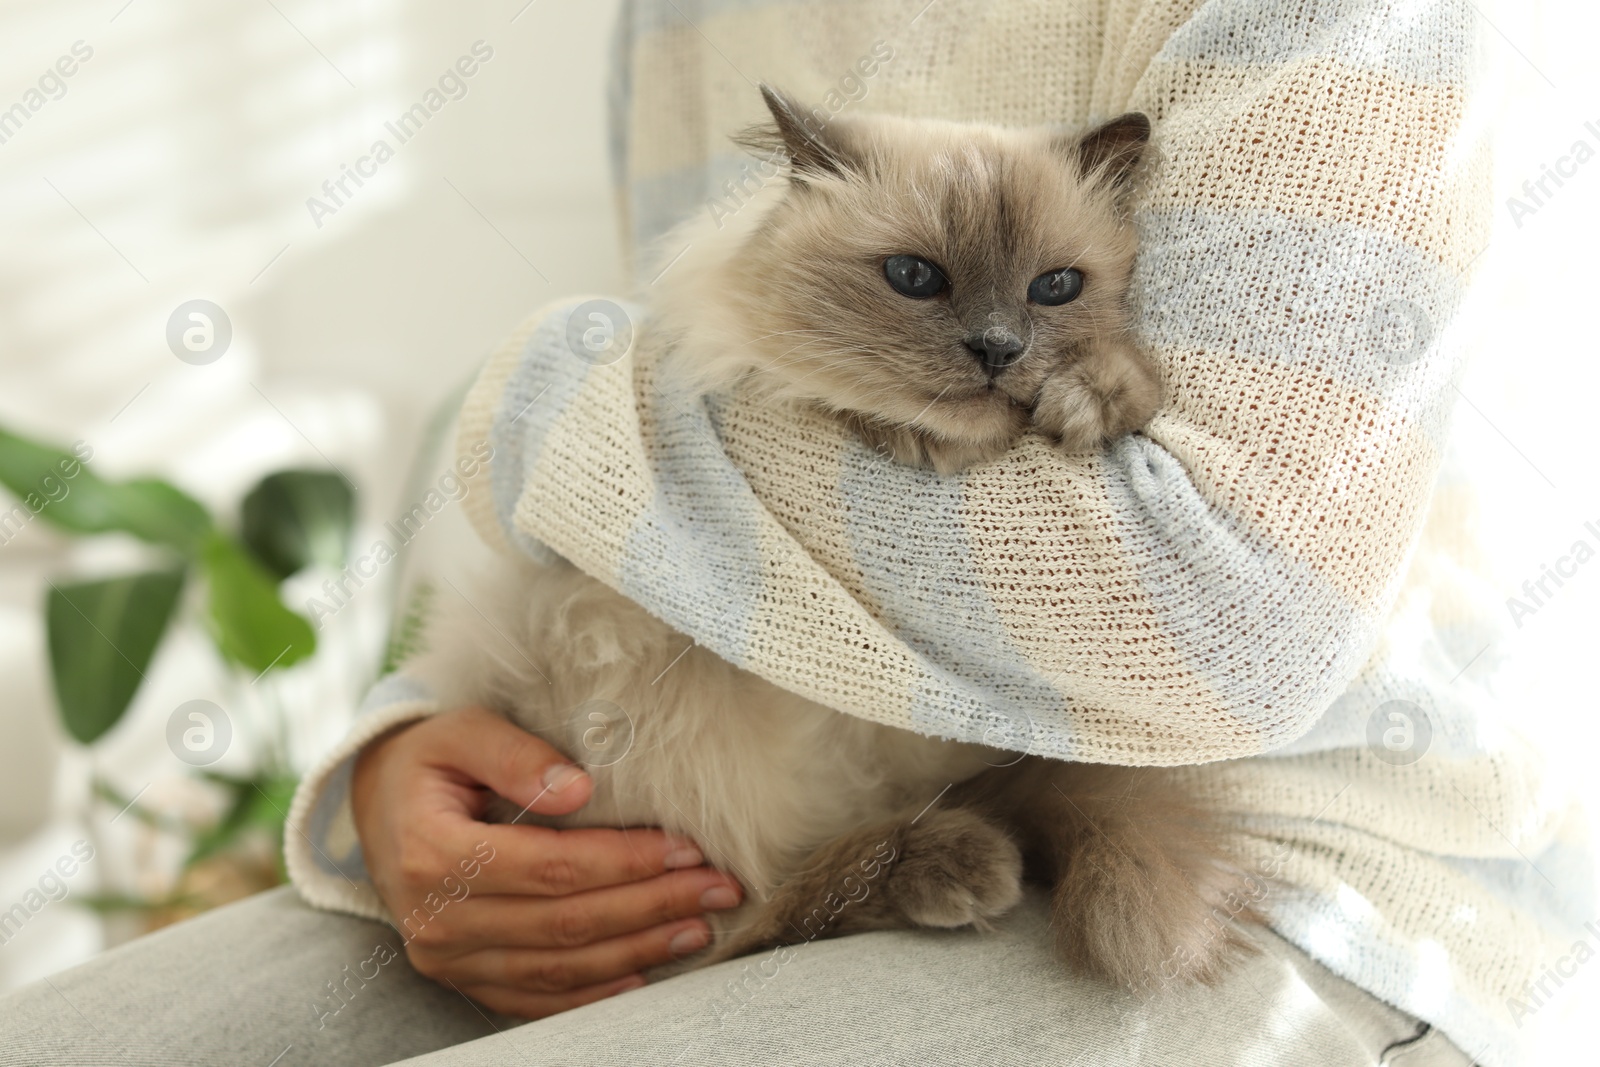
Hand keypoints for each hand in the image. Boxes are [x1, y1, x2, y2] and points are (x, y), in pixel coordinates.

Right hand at [351, 706, 742, 1017]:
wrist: (374, 806)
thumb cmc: (430, 761)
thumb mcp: (461, 731)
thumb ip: (517, 755)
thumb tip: (580, 789)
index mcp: (433, 853)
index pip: (551, 867)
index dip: (626, 861)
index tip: (688, 847)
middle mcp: (435, 918)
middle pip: (564, 923)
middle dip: (652, 907)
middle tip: (719, 889)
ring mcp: (445, 957)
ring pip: (556, 969)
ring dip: (636, 951)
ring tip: (698, 927)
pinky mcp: (458, 977)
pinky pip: (532, 999)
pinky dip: (592, 993)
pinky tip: (644, 974)